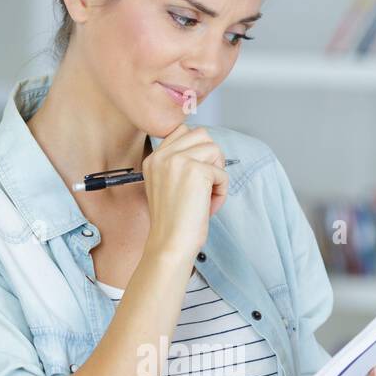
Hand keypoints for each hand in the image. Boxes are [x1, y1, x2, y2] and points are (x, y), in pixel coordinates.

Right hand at [141, 124, 230, 260]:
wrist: (170, 244)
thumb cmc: (172, 223)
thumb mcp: (167, 186)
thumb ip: (179, 165)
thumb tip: (208, 150)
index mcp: (153, 159)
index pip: (182, 131)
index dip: (198, 149)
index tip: (198, 173)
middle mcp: (163, 156)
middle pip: (202, 135)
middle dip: (211, 158)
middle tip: (206, 183)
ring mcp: (178, 161)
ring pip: (214, 149)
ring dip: (217, 173)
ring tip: (207, 195)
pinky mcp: (196, 171)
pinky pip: (222, 173)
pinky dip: (221, 191)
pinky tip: (208, 206)